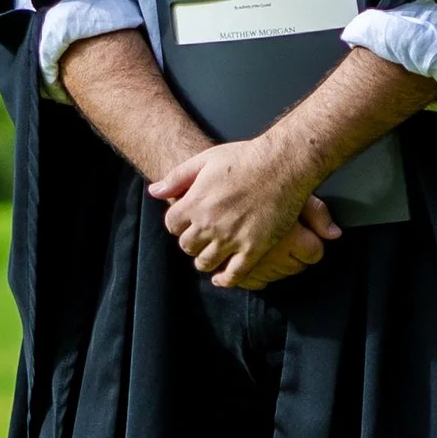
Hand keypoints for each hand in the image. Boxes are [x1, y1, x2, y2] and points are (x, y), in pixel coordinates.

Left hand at [148, 137, 340, 290]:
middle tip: (201, 237)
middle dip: (191, 241)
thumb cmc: (244, 157)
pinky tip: (222, 278)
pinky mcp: (254, 248)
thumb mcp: (205, 159)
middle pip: (186, 246)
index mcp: (195, 202)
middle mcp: (209, 224)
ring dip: (205, 259)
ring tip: (211, 253)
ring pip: (205, 262)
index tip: (188, 221)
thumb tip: (154, 191)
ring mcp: (232, 238)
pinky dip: (225, 279)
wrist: (282, 163)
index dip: (179, 223)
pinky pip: (233, 274)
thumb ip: (177, 177)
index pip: (172, 225)